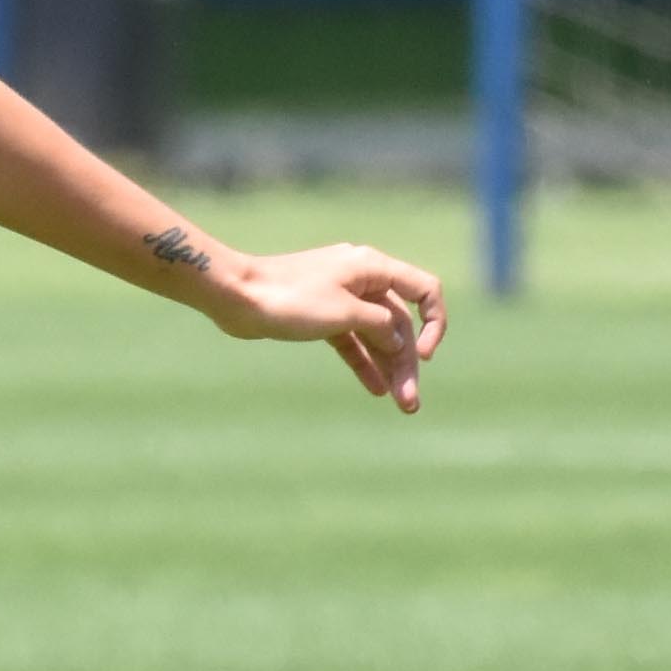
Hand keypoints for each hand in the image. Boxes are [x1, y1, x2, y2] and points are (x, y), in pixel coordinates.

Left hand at [203, 242, 446, 412]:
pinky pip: (353, 340)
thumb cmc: (290, 298)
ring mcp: (342, 297)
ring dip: (389, 367)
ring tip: (401, 404)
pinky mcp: (322, 315)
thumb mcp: (345, 314)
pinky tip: (375, 389)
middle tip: (410, 402)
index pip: (425, 290)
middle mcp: (363, 279)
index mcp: (373, 267)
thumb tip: (401, 343)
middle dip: (406, 363)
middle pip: (399, 323)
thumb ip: (381, 327)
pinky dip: (364, 361)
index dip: (433, 323)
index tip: (422, 355)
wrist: (236, 296)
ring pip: (377, 335)